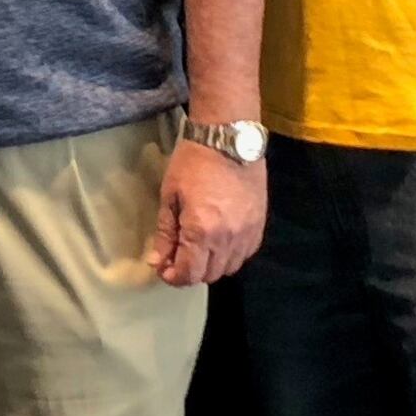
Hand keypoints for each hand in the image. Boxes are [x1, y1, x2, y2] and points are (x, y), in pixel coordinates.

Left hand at [146, 141, 267, 286]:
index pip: (188, 274)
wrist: (229, 138)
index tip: (164, 268)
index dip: (173, 277)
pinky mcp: (259, 225)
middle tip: (178, 257)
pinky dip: (231, 255)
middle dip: (190, 271)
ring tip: (199, 248)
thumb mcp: (170, 196)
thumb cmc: (193, 162)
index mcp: (200, 232)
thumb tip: (156, 262)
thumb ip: (164, 233)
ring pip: (229, 268)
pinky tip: (220, 240)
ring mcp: (247, 233)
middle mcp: (227, 239)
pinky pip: (245, 254)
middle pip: (208, 275)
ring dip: (211, 265)